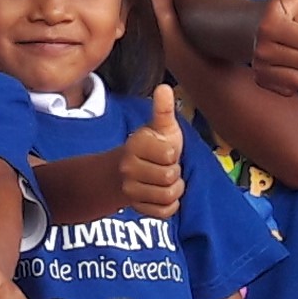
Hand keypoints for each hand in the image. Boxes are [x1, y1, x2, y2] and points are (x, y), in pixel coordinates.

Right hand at [122, 87, 185, 220]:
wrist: (123, 172)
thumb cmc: (149, 148)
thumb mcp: (158, 127)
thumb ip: (163, 110)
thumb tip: (164, 87)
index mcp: (135, 145)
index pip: (169, 155)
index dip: (172, 154)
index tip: (164, 151)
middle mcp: (128, 168)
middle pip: (170, 177)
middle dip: (174, 172)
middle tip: (165, 167)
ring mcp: (130, 190)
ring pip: (169, 195)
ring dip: (174, 189)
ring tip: (165, 180)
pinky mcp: (137, 207)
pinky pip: (165, 211)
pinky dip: (170, 205)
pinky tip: (162, 194)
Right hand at [252, 0, 297, 94]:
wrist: (252, 31)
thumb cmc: (278, 11)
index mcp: (270, 25)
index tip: (296, 25)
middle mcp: (261, 49)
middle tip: (295, 39)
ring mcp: (260, 67)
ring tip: (293, 52)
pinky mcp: (264, 82)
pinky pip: (291, 88)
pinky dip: (293, 78)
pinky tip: (287, 65)